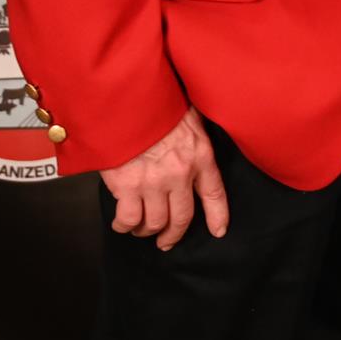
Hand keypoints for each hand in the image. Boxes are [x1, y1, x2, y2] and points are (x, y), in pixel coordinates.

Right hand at [101, 105, 228, 249]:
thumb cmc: (158, 101)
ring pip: (155, 222)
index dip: (217, 216)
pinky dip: (124, 225)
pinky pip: (129, 218)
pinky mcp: (127, 186)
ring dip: (147, 230)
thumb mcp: (189, 114)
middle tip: (167, 241)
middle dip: (174, 234)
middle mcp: (179, 174)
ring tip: (142, 229)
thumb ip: (193, 134)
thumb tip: (193, 140)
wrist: (127, 98)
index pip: (215, 193)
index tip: (218, 231)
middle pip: (182, 218)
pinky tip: (122, 223)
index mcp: (199, 155)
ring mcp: (153, 182)